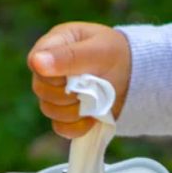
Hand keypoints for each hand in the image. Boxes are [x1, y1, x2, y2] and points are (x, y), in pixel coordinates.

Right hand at [28, 22, 131, 138]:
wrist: (136, 76)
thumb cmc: (116, 53)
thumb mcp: (97, 50)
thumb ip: (68, 56)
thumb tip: (35, 62)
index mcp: (54, 45)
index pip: (35, 62)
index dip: (52, 73)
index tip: (75, 74)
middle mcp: (50, 69)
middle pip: (40, 89)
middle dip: (67, 93)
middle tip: (91, 86)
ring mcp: (56, 93)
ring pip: (49, 110)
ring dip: (74, 110)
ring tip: (95, 100)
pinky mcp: (66, 114)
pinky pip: (61, 128)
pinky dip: (78, 127)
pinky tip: (92, 118)